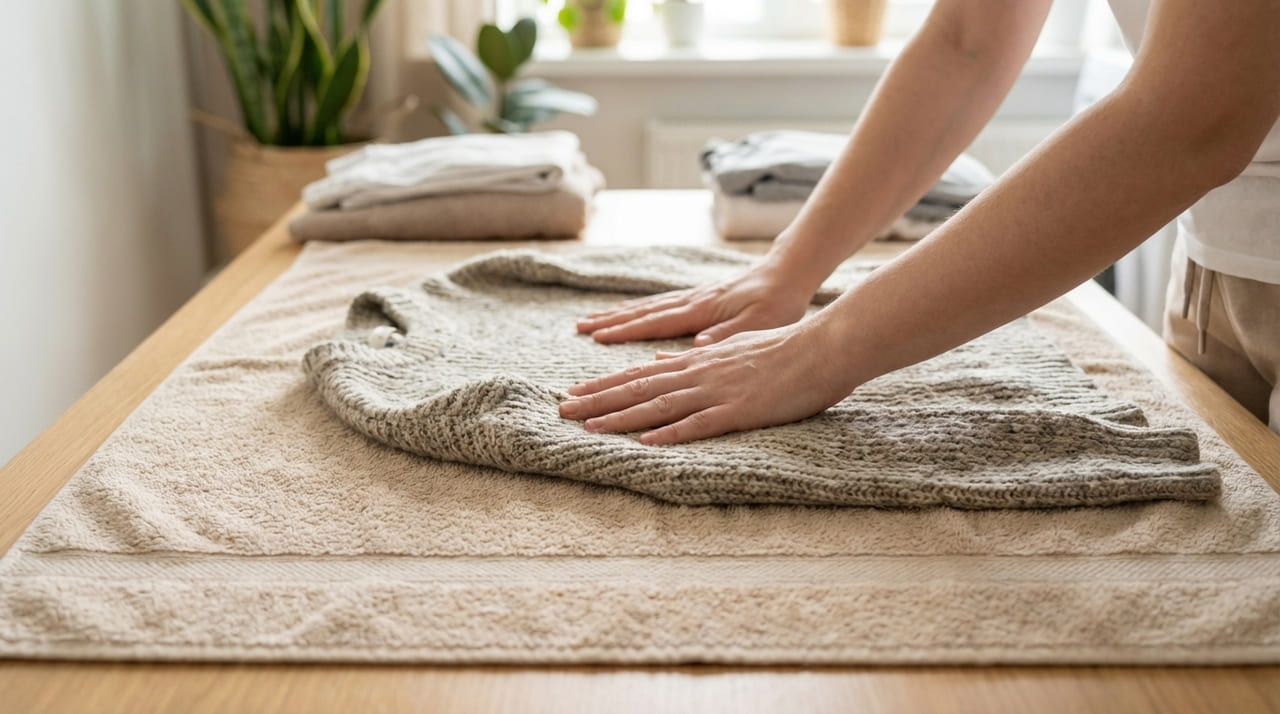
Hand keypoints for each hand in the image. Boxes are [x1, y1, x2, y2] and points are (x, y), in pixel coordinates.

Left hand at [558, 320, 863, 444]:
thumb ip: (699, 356)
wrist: (824, 347)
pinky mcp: (739, 410)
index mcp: (699, 360)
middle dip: (598, 399)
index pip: (642, 373)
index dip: (607, 384)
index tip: (577, 392)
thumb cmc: (787, 349)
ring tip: (587, 427)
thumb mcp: (735, 347)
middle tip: (562, 410)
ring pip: (658, 404)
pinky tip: (644, 443)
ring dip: (620, 417)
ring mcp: (717, 391)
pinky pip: (698, 424)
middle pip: (639, 387)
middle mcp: (699, 372)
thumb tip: (663, 361)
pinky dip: (670, 433)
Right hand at [575, 260, 812, 345]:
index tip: (594, 336)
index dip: (623, 331)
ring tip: (592, 320)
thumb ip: (725, 337)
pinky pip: (659, 304)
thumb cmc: (776, 305)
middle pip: (641, 312)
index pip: (653, 322)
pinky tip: (630, 313)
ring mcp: (692, 298)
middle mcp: (690, 302)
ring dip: (618, 314)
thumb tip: (695, 347)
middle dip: (609, 321)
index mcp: (700, 312)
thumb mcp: (757, 326)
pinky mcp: (699, 298)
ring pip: (647, 306)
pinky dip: (637, 309)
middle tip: (578, 327)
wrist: (788, 274)